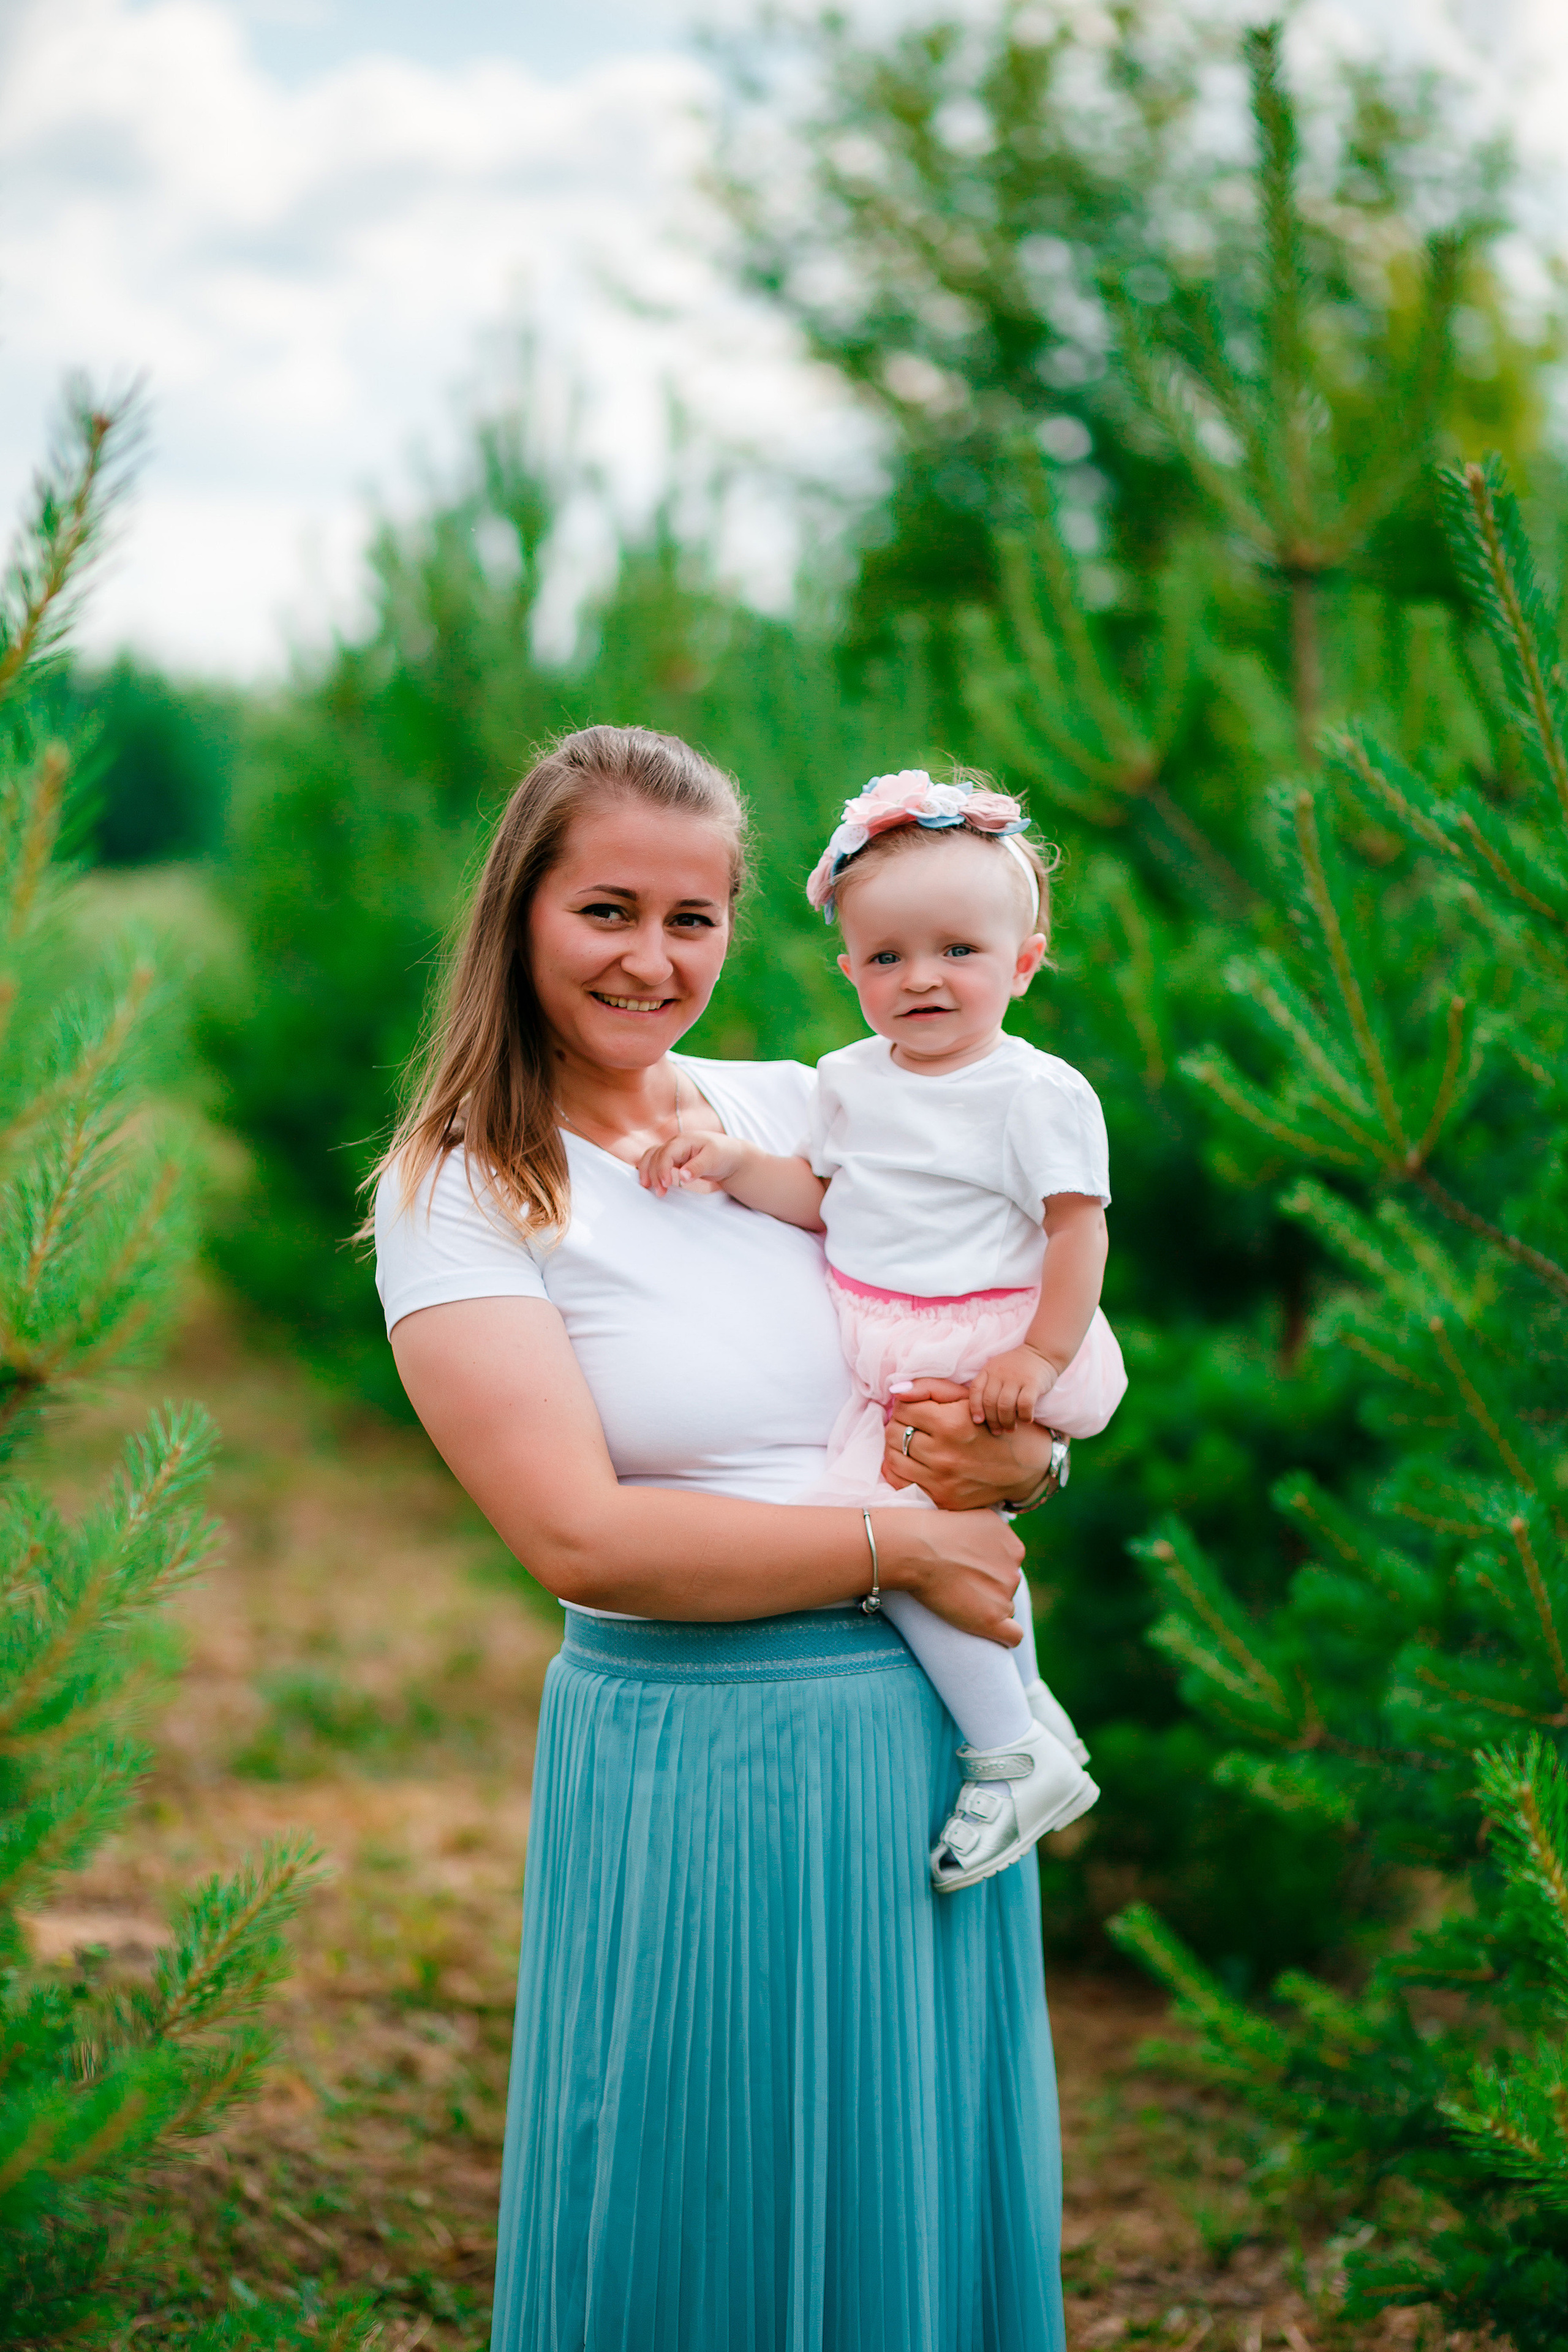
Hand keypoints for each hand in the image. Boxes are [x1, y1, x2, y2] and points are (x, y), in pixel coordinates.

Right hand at [638, 1132, 749, 1196]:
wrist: (729, 1155)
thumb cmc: (723, 1154)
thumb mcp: (713, 1160)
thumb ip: (697, 1167)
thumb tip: (682, 1176)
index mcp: (684, 1140)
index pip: (666, 1153)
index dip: (662, 1169)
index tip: (666, 1184)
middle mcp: (675, 1144)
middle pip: (655, 1156)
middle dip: (654, 1174)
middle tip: (660, 1192)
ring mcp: (672, 1151)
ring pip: (651, 1157)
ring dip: (647, 1171)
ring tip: (648, 1187)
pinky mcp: (673, 1159)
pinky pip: (655, 1162)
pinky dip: (650, 1170)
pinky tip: (649, 1182)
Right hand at [876, 1504, 1023, 1647]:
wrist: (915, 1548)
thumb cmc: (931, 1530)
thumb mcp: (971, 1515)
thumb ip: (986, 1530)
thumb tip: (982, 1543)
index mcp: (1013, 1546)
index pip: (1008, 1566)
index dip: (987, 1570)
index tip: (967, 1569)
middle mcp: (1015, 1570)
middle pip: (1005, 1587)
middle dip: (987, 1587)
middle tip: (958, 1583)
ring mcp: (1005, 1594)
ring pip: (1003, 1609)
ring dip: (985, 1606)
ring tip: (955, 1598)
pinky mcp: (992, 1618)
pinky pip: (1013, 1636)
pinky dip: (1003, 1637)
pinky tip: (987, 1630)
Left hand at [882, 1379, 1055, 1510]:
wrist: (1029, 1466)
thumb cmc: (997, 1426)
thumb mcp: (970, 1399)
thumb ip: (931, 1388)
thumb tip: (896, 1391)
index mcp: (950, 1424)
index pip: (902, 1409)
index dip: (906, 1406)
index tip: (916, 1409)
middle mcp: (943, 1455)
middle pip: (894, 1433)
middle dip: (900, 1425)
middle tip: (914, 1425)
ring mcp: (942, 1481)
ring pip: (893, 1459)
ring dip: (897, 1447)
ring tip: (912, 1442)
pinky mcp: (942, 1499)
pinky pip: (903, 1484)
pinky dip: (902, 1471)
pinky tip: (913, 1462)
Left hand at [968, 1343, 1060, 1434]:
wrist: (1042, 1352)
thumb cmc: (1017, 1367)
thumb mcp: (998, 1369)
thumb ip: (988, 1385)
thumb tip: (980, 1414)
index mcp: (989, 1369)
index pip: (976, 1390)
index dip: (975, 1408)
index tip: (978, 1421)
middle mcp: (1000, 1373)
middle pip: (990, 1402)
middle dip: (992, 1421)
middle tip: (998, 1431)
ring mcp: (1016, 1377)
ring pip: (1005, 1406)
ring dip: (1007, 1422)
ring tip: (1011, 1428)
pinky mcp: (1033, 1383)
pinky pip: (1025, 1404)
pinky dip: (1024, 1416)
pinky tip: (1026, 1419)